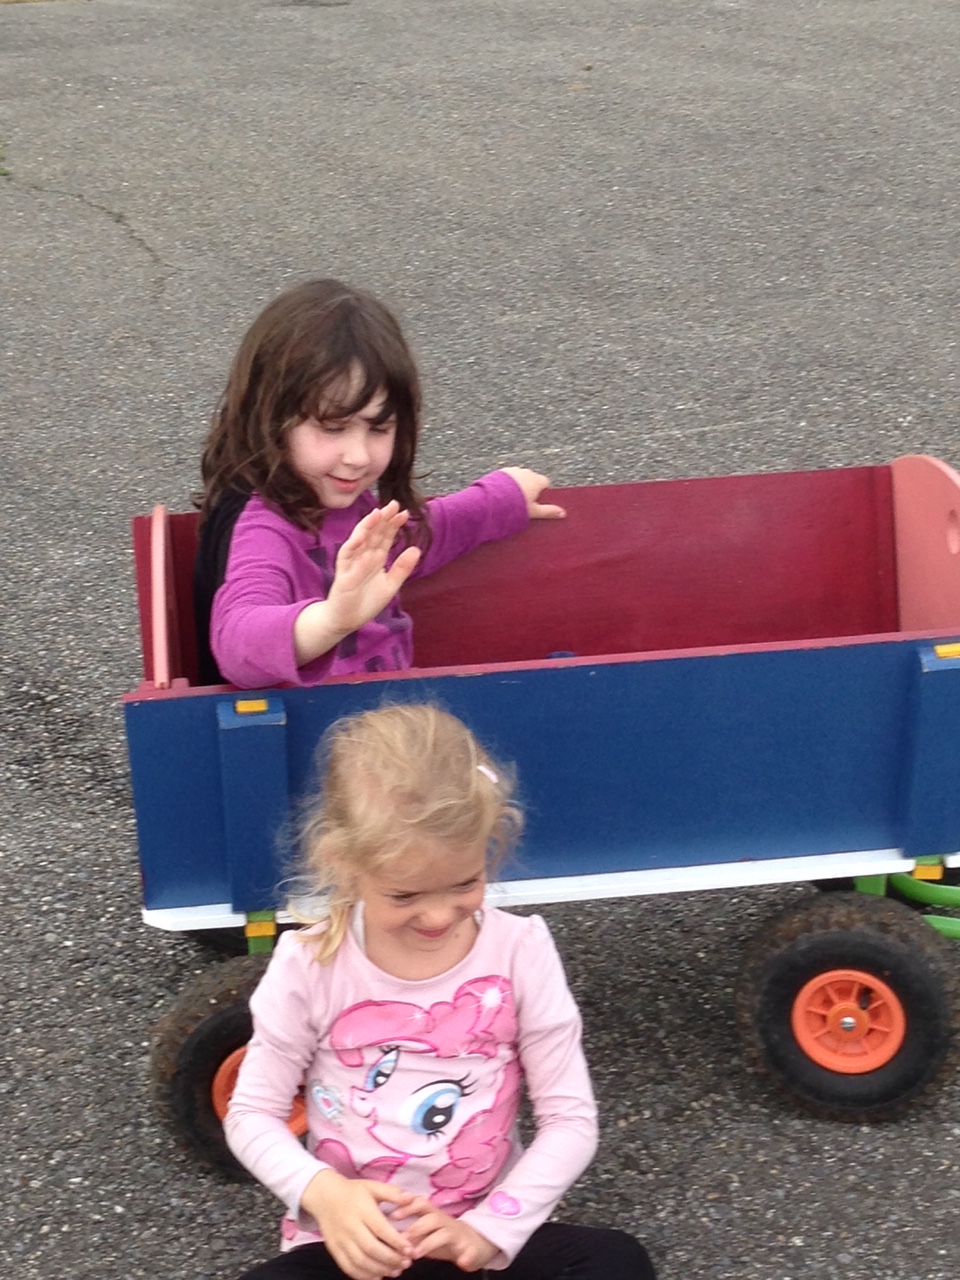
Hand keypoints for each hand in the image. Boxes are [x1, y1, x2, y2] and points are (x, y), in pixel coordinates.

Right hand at [301, 1170, 416, 1279]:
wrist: (325, 1196)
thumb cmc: (353, 1191)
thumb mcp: (372, 1186)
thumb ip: (392, 1193)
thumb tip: (411, 1198)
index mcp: (362, 1209)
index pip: (381, 1229)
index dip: (396, 1241)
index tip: (410, 1249)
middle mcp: (350, 1226)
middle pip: (371, 1248)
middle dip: (391, 1259)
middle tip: (407, 1263)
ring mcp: (341, 1240)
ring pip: (361, 1261)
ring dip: (380, 1270)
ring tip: (396, 1271)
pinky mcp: (334, 1250)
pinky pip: (348, 1267)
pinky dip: (363, 1276)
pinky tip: (377, 1277)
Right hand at [327, 501, 421, 631]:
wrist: (346, 620)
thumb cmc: (366, 601)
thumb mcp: (391, 585)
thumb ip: (402, 568)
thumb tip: (417, 549)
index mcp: (375, 558)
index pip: (384, 537)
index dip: (393, 525)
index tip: (404, 512)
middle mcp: (363, 556)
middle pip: (372, 534)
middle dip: (382, 520)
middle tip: (392, 505)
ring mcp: (351, 564)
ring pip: (358, 541)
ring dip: (366, 528)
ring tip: (376, 515)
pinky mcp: (342, 575)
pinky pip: (347, 560)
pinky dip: (355, 550)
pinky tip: (363, 540)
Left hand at [398, 1198, 498, 1271]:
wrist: (475, 1243)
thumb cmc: (442, 1237)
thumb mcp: (426, 1233)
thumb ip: (410, 1232)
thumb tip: (384, 1234)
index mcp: (433, 1216)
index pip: (420, 1205)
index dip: (408, 1206)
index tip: (393, 1214)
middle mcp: (445, 1222)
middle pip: (431, 1217)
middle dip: (415, 1226)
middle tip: (401, 1239)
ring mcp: (458, 1235)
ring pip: (445, 1233)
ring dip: (429, 1243)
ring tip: (416, 1255)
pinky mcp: (471, 1249)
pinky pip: (470, 1251)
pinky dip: (466, 1257)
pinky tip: (462, 1263)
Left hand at [500, 467, 565, 519]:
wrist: (493, 499)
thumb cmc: (516, 506)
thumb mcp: (534, 511)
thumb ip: (549, 511)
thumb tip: (563, 514)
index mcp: (537, 480)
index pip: (545, 483)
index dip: (542, 491)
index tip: (537, 500)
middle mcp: (527, 472)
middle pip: (532, 478)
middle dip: (530, 487)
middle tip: (523, 501)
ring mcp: (514, 470)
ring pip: (520, 477)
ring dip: (518, 484)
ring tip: (511, 497)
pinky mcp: (502, 471)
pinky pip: (508, 476)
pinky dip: (507, 482)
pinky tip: (502, 493)